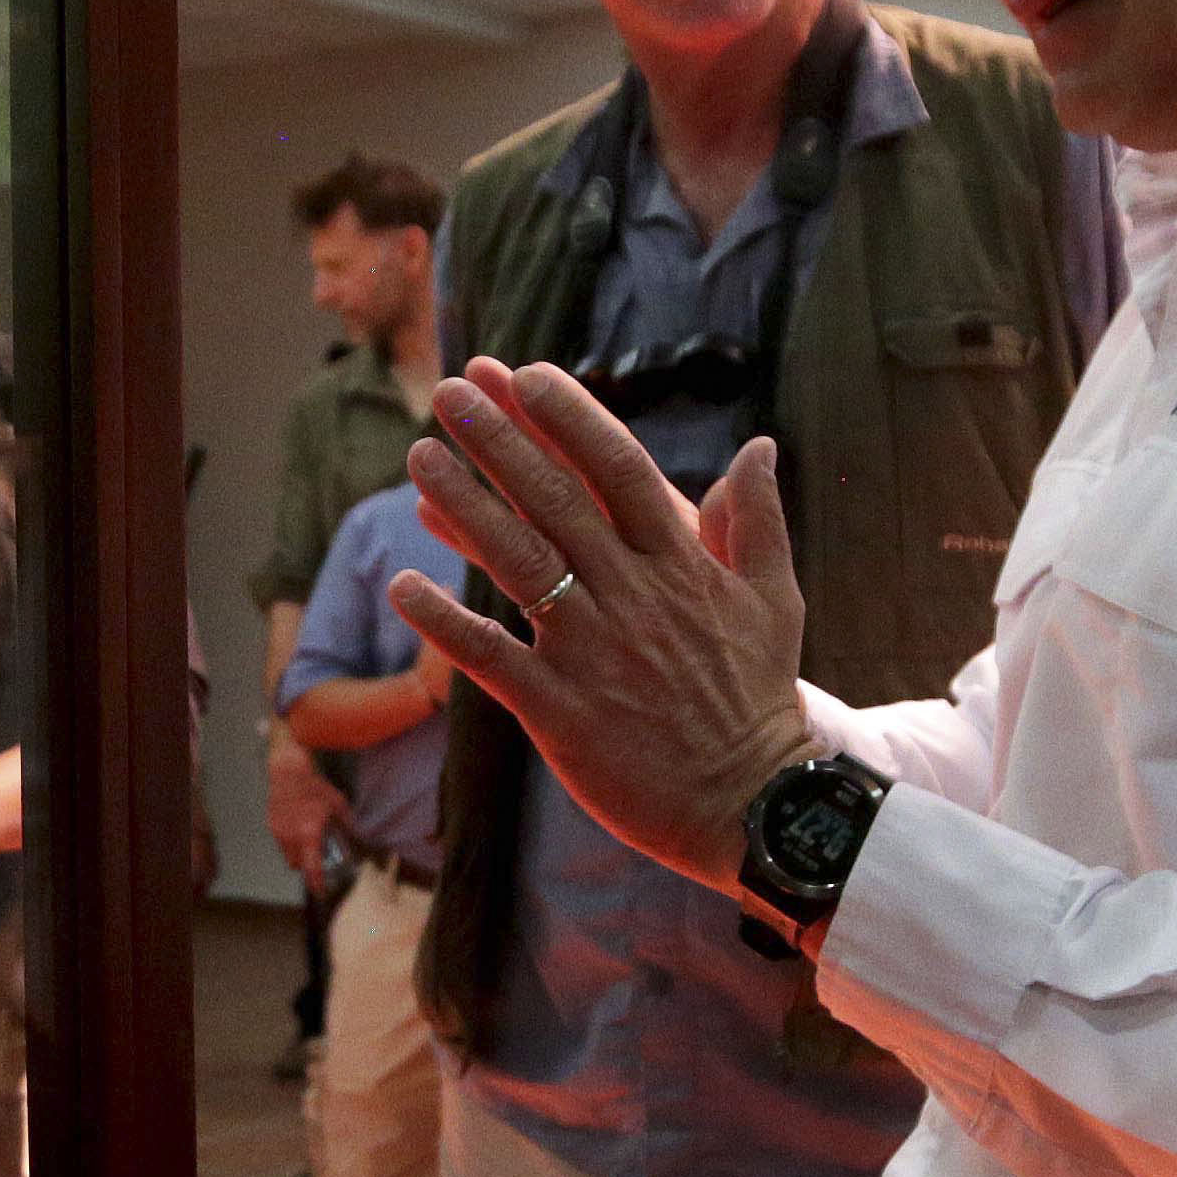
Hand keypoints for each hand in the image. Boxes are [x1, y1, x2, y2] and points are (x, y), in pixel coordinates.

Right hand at [261, 719, 348, 881]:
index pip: (311, 868)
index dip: (316, 883)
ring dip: (298, 854)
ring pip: (287, 855)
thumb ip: (347, 824)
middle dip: (307, 867)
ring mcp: (278, 831)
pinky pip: (281, 842)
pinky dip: (290, 841)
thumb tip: (359, 837)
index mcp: (309, 833)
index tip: (321, 892)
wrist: (287, 770)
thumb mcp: (337, 803)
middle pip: (297, 865)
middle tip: (317, 860)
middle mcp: (291, 836)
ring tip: (308, 841)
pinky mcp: (271, 825)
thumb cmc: (314, 786)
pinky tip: (298, 826)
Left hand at [391, 359, 814, 892]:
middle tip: (450, 390)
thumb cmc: (758, 698)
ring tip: (419, 457)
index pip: (619, 469)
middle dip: (500, 440)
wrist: (749, 802)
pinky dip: (444, 620)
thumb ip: (758, 520)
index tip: (526, 374)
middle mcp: (632, 596)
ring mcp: (592, 651)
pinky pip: (490, 655)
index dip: (570, 416)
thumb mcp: (774, 601)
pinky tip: (402, 584)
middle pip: (556, 501)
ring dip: (462, 506)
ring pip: (517, 562)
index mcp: (682, 564)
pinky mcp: (558, 709)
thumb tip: (760, 445)